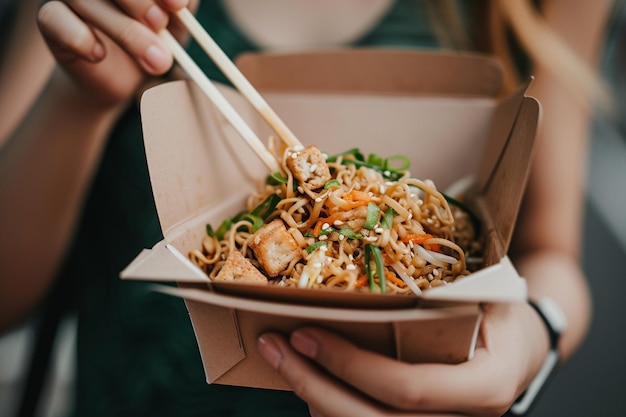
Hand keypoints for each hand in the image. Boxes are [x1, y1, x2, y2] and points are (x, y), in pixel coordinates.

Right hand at [36, 0, 192, 105]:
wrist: (126, 76)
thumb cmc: (156, 37)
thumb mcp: (178, 20)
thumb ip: (181, 2)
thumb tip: (182, 0)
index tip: (178, 6)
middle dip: (138, 2)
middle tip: (160, 25)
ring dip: (124, 31)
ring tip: (156, 60)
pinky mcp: (49, 17)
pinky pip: (57, 20)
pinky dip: (82, 40)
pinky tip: (100, 55)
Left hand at [258, 302, 549, 416]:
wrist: (519, 352)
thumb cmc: (500, 315)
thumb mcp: (490, 294)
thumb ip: (449, 291)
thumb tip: (373, 257)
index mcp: (485, 386)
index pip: (408, 389)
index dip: (350, 365)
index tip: (304, 333)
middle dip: (314, 386)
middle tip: (274, 346)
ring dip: (313, 399)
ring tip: (280, 360)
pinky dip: (329, 408)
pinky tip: (306, 379)